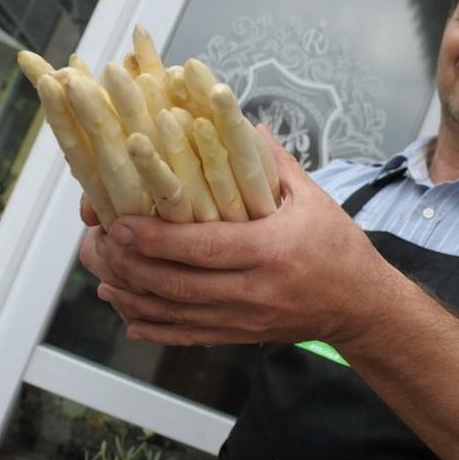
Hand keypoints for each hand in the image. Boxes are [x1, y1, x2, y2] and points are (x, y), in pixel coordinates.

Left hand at [79, 126, 394, 346]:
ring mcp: (246, 320)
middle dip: (131, 266)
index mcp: (272, 250)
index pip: (204, 248)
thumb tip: (237, 122)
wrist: (360, 305)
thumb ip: (270, 162)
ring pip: (176, 314)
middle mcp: (255, 291)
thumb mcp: (312, 198)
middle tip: (98, 245)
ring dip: (133, 296)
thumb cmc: (337, 246)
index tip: (119, 225)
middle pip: (179, 285)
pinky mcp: (240, 335)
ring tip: (102, 274)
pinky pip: (188, 337)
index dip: (156, 240)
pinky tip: (127, 314)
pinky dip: (153, 327)